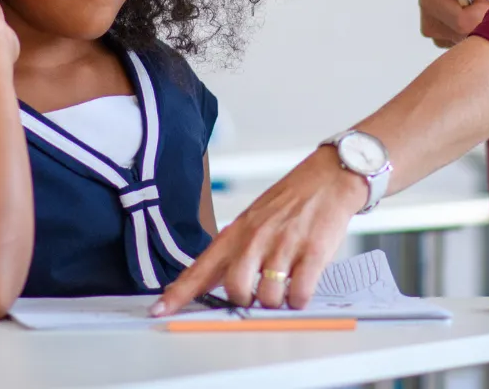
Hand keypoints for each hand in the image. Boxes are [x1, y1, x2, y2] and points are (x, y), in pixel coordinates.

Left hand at [152, 147, 364, 314]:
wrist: (328, 178)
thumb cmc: (290, 202)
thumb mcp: (253, 220)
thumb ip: (235, 252)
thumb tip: (217, 286)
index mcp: (236, 232)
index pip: (200, 268)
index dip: (178, 293)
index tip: (159, 310)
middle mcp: (256, 238)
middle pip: (236, 289)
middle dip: (245, 302)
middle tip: (256, 296)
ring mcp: (284, 245)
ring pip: (268, 296)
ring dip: (276, 302)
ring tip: (284, 288)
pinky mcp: (312, 252)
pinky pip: (299, 293)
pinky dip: (299, 300)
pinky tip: (301, 289)